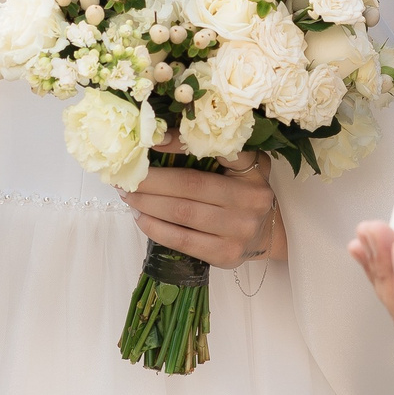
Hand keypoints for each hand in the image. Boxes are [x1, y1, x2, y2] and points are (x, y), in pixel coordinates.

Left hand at [122, 147, 281, 269]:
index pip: (216, 151)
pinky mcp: (226, 255)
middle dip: (151, 180)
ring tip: (128, 195)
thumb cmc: (242, 191)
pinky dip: (156, 228)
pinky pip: (182, 240)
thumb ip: (210, 151)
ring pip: (182, 213)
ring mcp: (239, 230)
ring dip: (148, 203)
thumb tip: (158, 139)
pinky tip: (140, 217)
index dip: (182, 144)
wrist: (266, 233)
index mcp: (252, 170)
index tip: (152, 140)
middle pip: (189, 185)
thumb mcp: (239, 165)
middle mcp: (251, 200)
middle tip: (126, 174)